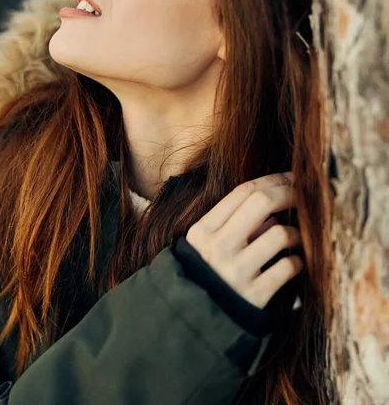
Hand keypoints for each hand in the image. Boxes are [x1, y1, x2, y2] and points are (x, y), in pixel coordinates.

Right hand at [186, 172, 303, 308]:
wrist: (195, 322)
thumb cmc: (207, 274)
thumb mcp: (207, 245)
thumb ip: (234, 221)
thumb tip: (275, 202)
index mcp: (203, 230)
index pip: (243, 191)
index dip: (272, 179)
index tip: (291, 177)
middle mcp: (217, 248)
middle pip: (262, 203)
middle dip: (289, 193)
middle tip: (304, 195)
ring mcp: (236, 273)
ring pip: (280, 234)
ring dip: (296, 233)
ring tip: (297, 238)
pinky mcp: (254, 297)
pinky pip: (287, 268)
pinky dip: (297, 262)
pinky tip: (296, 263)